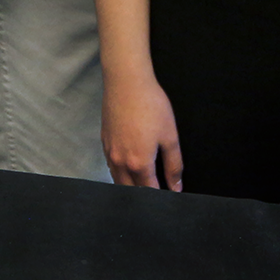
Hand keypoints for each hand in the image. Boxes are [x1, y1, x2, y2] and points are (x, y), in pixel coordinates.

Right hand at [102, 67, 183, 189]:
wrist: (126, 82)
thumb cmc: (151, 106)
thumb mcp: (170, 136)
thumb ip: (174, 165)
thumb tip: (176, 186)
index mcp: (139, 163)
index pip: (149, 191)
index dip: (160, 197)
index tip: (167, 197)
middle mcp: (120, 162)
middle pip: (130, 190)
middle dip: (142, 195)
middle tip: (155, 194)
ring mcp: (109, 152)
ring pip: (118, 180)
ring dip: (129, 186)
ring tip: (142, 184)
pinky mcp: (104, 141)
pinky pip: (111, 166)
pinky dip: (120, 172)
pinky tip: (129, 166)